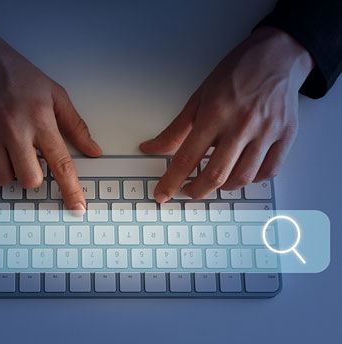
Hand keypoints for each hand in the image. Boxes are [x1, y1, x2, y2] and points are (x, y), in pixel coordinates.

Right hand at [0, 4, 101, 212]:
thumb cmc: (19, 76)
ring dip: (10, 172)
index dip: (71, 190)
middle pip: (29, 180)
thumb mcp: (55, 94)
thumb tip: (93, 151)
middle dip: (33, 177)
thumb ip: (76, 126)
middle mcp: (14, 129)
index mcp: (40, 120)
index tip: (78, 208)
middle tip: (30, 159)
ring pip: (2, 179)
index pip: (61, 164)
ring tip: (9, 150)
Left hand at [140, 27, 313, 201]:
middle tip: (189, 191)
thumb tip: (152, 148)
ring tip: (215, 179)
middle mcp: (241, 125)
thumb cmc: (237, 73)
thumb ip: (176, 129)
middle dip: (197, 191)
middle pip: (216, 175)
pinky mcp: (286, 136)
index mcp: (215, 114)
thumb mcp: (199, 97)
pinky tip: (242, 172)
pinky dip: (253, 179)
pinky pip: (269, 171)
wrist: (277, 56)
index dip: (171, 181)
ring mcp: (266, 132)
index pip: (187, 158)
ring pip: (243, 178)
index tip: (162, 194)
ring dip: (224, 186)